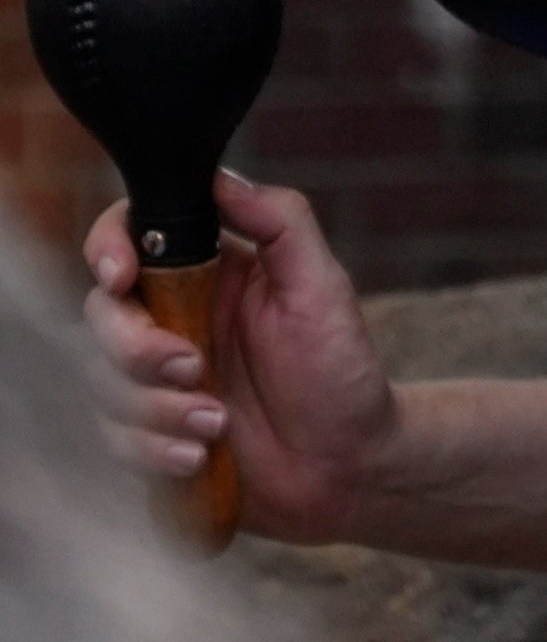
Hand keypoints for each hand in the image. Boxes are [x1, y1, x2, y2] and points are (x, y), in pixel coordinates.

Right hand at [81, 171, 397, 541]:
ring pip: (102, 382)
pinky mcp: (148, 432)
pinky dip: (152, 449)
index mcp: (208, 273)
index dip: (108, 249)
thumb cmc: (341, 371)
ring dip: (156, 409)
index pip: (131, 239)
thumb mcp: (322, 288)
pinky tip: (198, 456)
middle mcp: (172, 319)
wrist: (349, 465)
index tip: (120, 275)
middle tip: (196, 369)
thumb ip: (280, 223)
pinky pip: (113, 438)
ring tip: (218, 425)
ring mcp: (155, 379)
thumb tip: (222, 176)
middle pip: (103, 315)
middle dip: (136, 349)